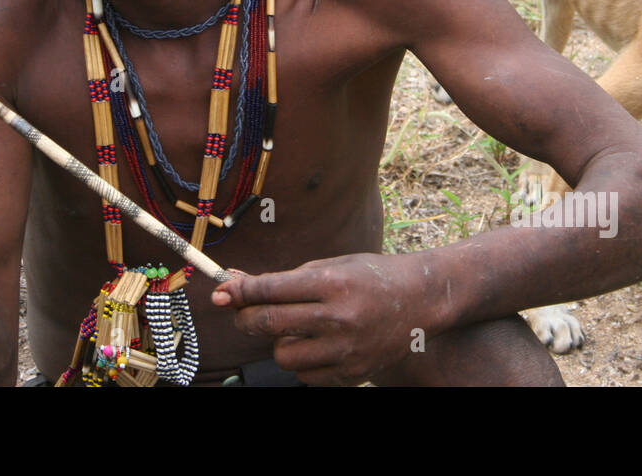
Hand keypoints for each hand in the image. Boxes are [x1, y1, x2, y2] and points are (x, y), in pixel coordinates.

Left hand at [211, 253, 430, 384]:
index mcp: (333, 283)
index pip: (271, 290)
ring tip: (297, 327)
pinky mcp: (353, 374)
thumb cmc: (370, 276)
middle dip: (245, 318)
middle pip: (270, 324)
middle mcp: (340, 318)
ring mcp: (347, 350)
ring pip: (283, 355)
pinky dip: (302, 360)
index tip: (220, 292)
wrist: (422, 301)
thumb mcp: (329, 265)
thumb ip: (283, 279)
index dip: (240, 292)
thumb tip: (235, 284)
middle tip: (241, 313)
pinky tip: (317, 344)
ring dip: (279, 341)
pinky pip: (305, 375)